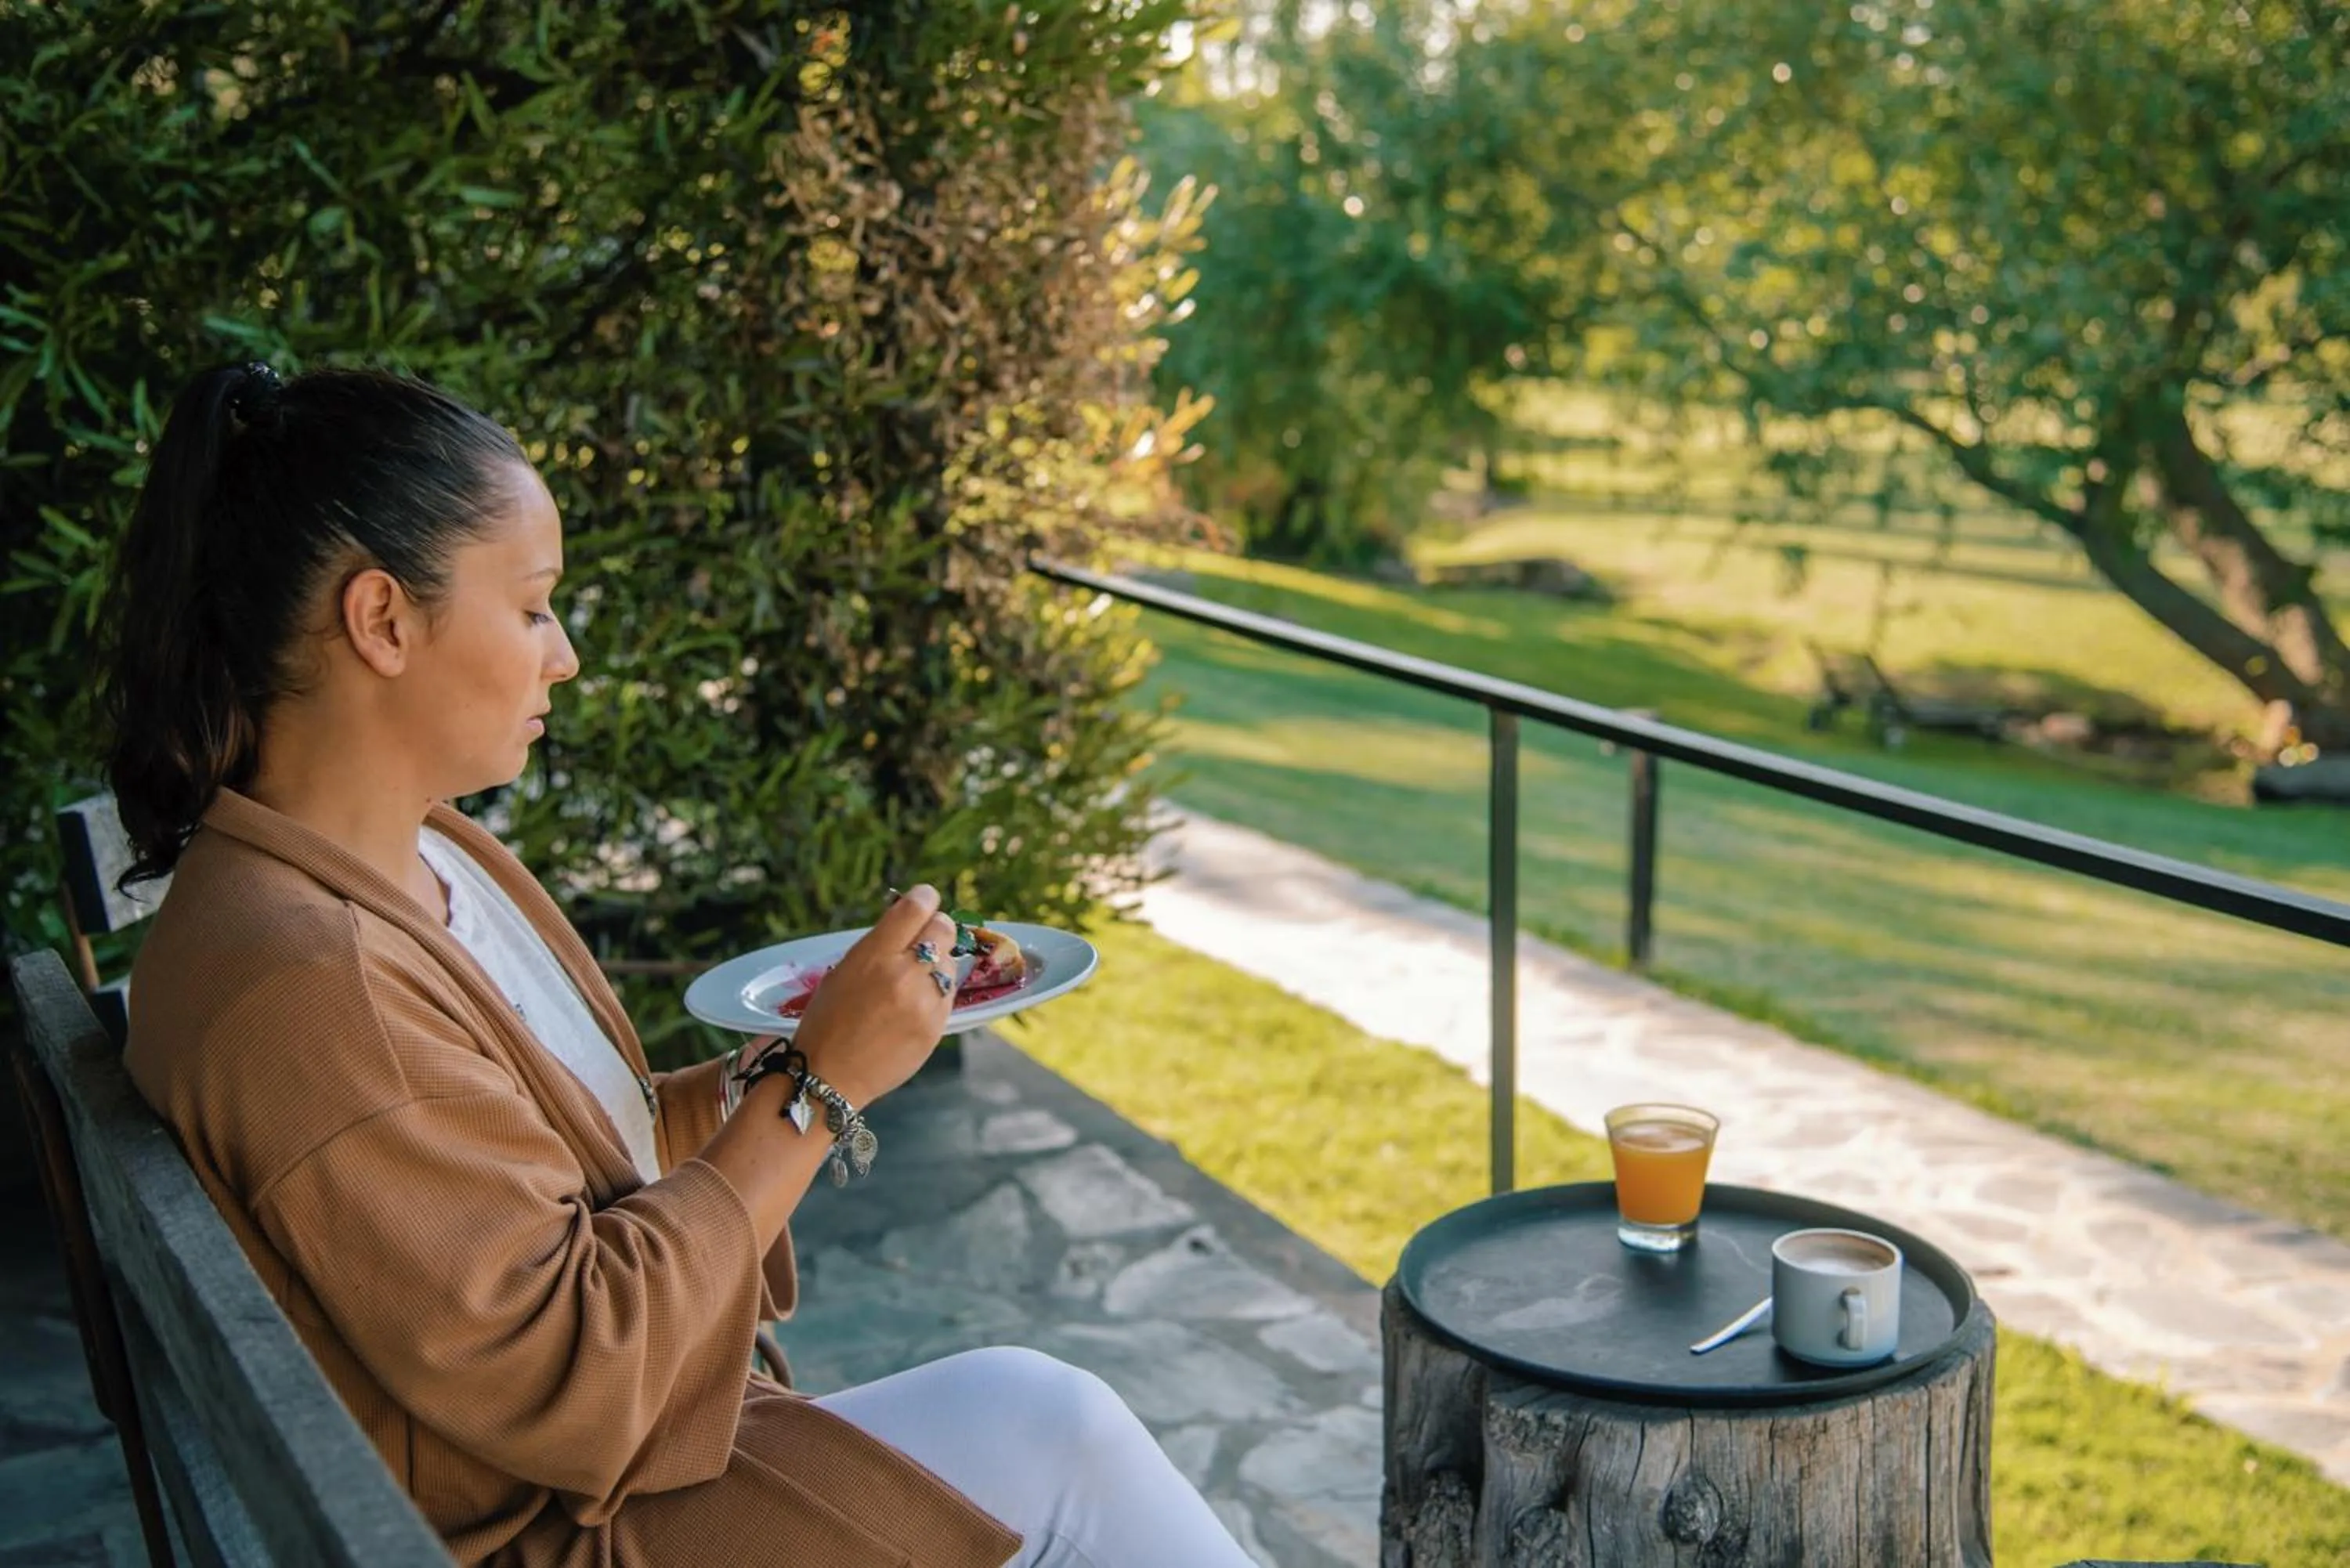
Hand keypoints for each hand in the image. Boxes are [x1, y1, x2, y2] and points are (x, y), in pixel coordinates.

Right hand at [790, 884, 959, 1107]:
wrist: (829, 1077)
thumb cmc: (826, 1022)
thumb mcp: (841, 972)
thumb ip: (877, 945)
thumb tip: (905, 919)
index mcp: (874, 955)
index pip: (915, 907)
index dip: (924, 898)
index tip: (924, 899)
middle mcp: (905, 974)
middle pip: (943, 928)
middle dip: (936, 927)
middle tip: (924, 937)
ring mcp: (925, 1003)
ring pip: (950, 962)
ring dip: (938, 962)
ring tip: (913, 979)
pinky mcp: (937, 1027)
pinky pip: (948, 995)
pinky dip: (937, 992)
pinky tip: (915, 1003)